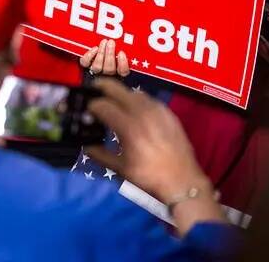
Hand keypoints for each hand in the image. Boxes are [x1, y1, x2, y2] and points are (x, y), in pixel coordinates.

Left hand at [79, 38, 129, 76]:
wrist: (93, 58)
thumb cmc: (110, 54)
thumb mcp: (120, 54)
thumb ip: (125, 52)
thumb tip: (127, 45)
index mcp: (119, 73)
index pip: (123, 72)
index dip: (123, 63)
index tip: (121, 52)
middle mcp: (107, 75)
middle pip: (109, 69)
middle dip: (110, 54)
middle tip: (111, 42)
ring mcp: (95, 72)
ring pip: (98, 66)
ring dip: (101, 52)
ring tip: (104, 42)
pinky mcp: (85, 67)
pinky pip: (86, 63)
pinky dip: (89, 55)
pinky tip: (94, 48)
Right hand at [86, 78, 211, 204]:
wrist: (183, 181)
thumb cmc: (149, 176)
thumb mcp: (120, 168)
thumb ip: (99, 154)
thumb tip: (86, 145)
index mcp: (128, 128)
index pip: (102, 105)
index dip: (90, 106)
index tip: (87, 112)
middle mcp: (142, 113)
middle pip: (115, 88)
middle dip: (100, 87)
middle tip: (93, 91)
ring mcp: (157, 110)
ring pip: (132, 91)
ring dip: (120, 94)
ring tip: (115, 103)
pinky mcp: (168, 112)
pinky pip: (148, 99)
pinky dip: (137, 101)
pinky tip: (135, 111)